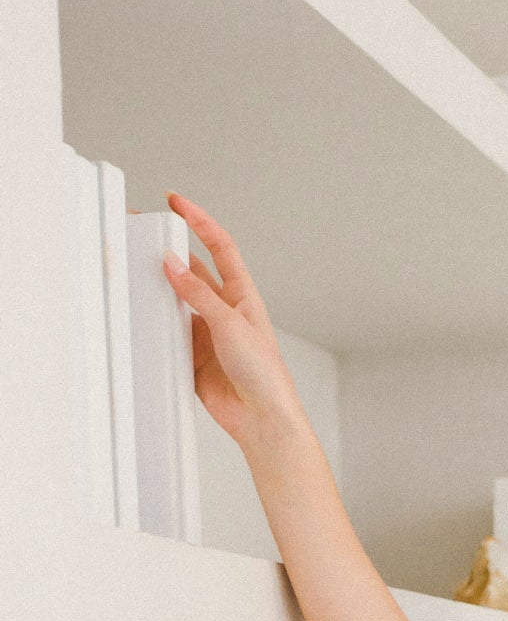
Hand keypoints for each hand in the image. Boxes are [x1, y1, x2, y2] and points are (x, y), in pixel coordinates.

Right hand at [159, 190, 304, 447]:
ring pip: (175, 301)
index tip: (175, 201)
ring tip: (132, 269)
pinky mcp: (192, 356)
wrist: (261, 418)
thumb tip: (171, 263)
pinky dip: (153, 324)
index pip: (219, 247)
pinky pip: (168, 334)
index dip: (199, 221)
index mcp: (242, 296)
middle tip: (140, 232)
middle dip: (168, 250)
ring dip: (157, 287)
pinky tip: (138, 315)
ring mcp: (207, 333)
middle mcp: (224, 311)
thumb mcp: (229, 324)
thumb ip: (198, 294)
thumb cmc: (263, 373)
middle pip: (192, 271)